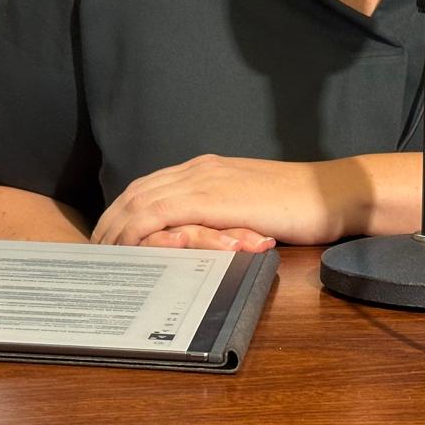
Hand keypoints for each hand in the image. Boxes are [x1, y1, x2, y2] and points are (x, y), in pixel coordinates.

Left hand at [92, 155, 364, 247]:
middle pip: (138, 191)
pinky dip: (137, 228)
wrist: (331, 194)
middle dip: (111, 220)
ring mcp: (205, 180)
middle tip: (93, 251)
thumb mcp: (250, 209)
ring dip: (117, 226)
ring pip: (142, 199)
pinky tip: (126, 247)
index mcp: (207, 170)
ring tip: (101, 254)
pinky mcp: (212, 198)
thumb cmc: (299, 207)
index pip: (151, 186)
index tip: (109, 235)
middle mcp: (199, 169)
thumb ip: (222, 216)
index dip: (124, 210)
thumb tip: (201, 237)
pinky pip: (161, 211)